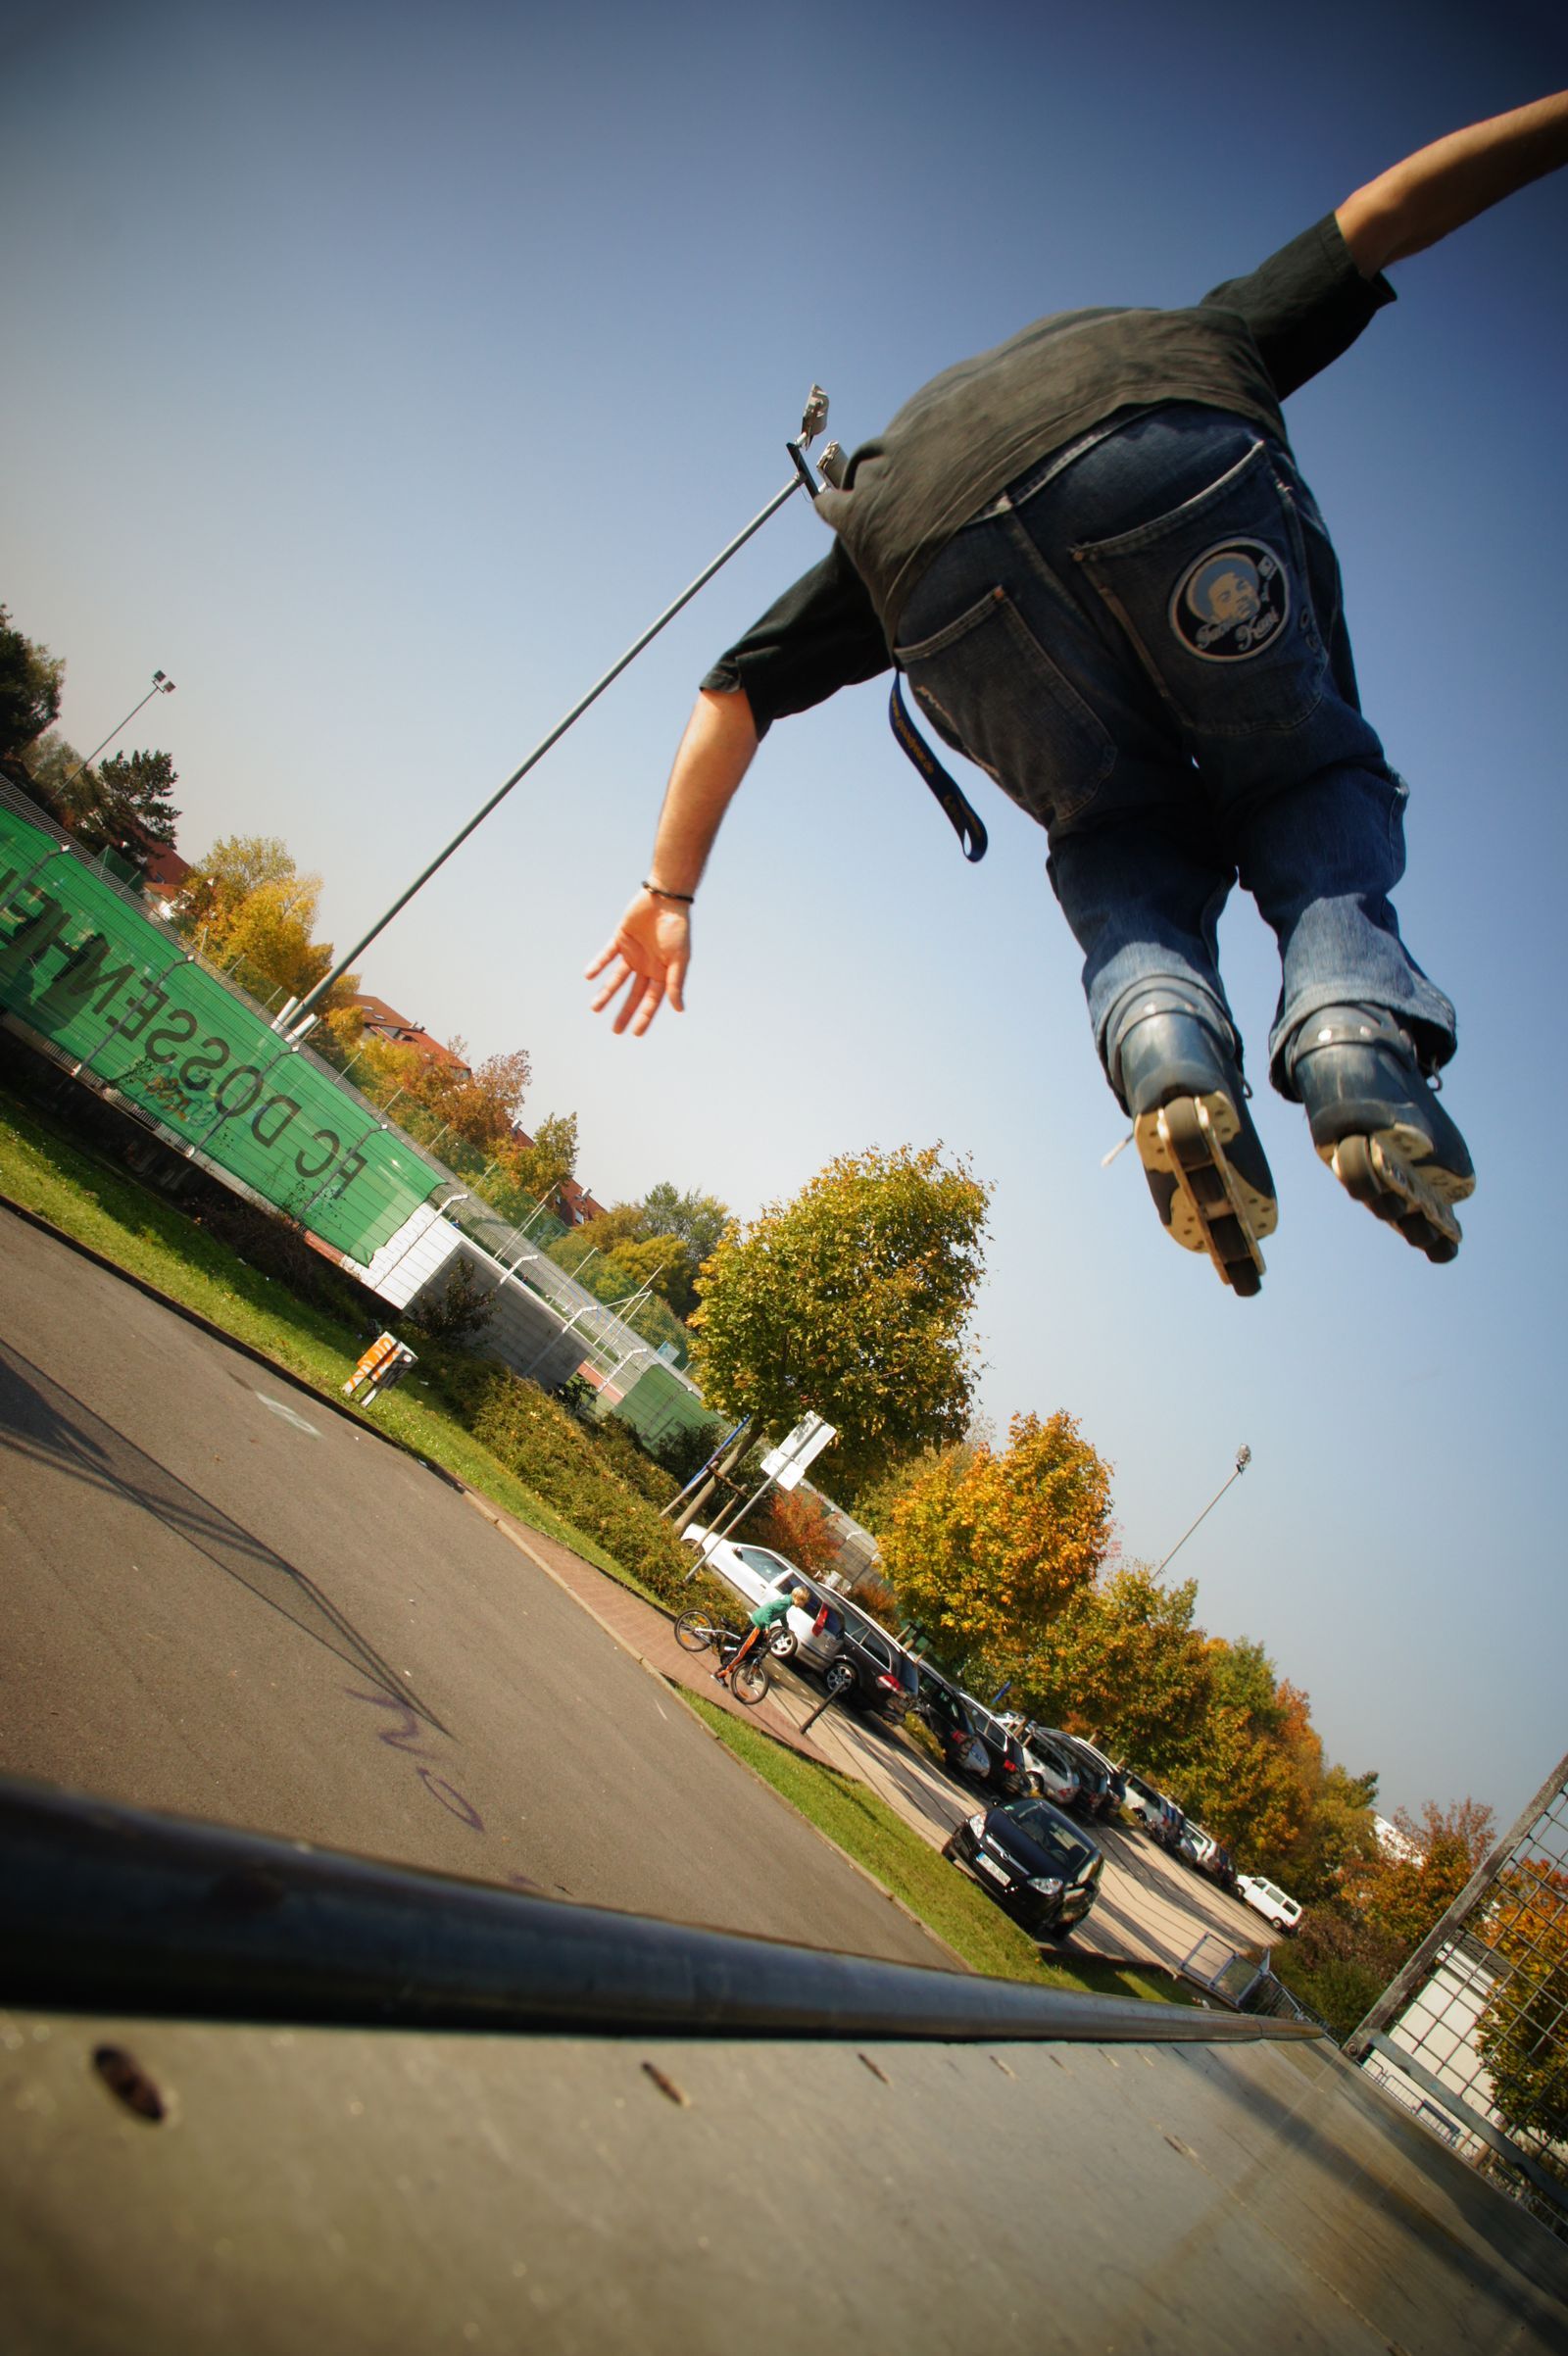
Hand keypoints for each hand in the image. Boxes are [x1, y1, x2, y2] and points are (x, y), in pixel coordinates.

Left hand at [585, 889, 689, 1035]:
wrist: (665, 898)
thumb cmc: (677, 928)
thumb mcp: (679, 959)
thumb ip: (676, 983)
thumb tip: (679, 1009)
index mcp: (662, 972)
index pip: (652, 1000)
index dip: (644, 1016)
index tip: (635, 1033)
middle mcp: (647, 966)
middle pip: (633, 994)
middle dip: (625, 1012)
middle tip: (616, 1031)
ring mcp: (633, 953)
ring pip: (617, 978)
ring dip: (606, 992)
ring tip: (594, 1008)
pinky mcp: (621, 939)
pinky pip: (607, 955)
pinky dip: (598, 964)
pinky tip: (588, 976)